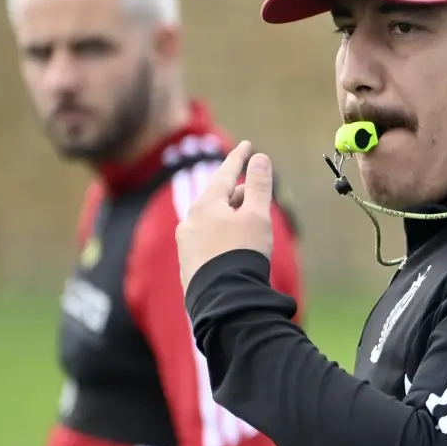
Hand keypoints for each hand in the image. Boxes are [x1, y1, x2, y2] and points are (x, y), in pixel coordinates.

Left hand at [177, 140, 274, 291]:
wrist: (224, 300)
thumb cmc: (242, 253)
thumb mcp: (257, 215)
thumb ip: (258, 185)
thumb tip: (260, 158)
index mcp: (206, 205)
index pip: (225, 173)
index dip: (239, 158)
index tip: (248, 144)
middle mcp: (190, 222)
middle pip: (218, 199)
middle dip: (238, 194)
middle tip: (255, 193)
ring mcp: (186, 245)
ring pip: (211, 222)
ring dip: (230, 218)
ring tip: (247, 226)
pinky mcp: (189, 267)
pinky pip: (207, 243)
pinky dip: (223, 239)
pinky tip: (232, 250)